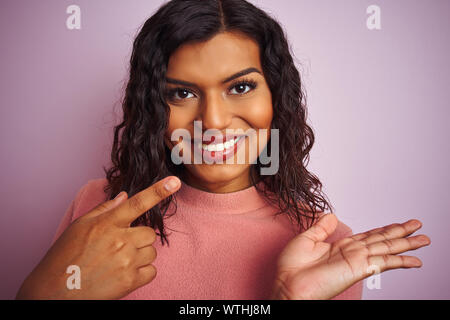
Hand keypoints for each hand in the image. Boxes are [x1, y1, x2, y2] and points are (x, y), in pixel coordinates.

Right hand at [16, 176, 180, 299]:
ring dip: (140, 255)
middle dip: (139, 238)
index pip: (137, 203)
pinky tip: (124, 273)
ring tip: (118, 261)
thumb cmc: (65, 256)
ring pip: (151, 251)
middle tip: (120, 246)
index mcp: (107, 223)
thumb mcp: (79, 226)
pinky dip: (142, 272)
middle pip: (149, 233)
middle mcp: (120, 240)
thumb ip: (104, 209)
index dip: (158, 191)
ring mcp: (127, 261)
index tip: (174, 181)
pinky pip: (152, 271)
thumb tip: (125, 196)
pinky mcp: (130, 281)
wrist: (54, 292)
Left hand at [270, 213, 430, 299]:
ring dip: (406, 243)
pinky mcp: (359, 268)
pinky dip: (401, 261)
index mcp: (341, 246)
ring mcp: (357, 261)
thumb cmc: (292, 268)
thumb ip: (321, 228)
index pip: (368, 235)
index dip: (384, 228)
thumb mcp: (306, 239)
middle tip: (417, 225)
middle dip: (401, 232)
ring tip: (423, 239)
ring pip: (388, 248)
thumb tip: (331, 216)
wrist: (288, 284)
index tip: (397, 224)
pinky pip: (384, 262)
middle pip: (383, 239)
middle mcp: (352, 253)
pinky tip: (415, 260)